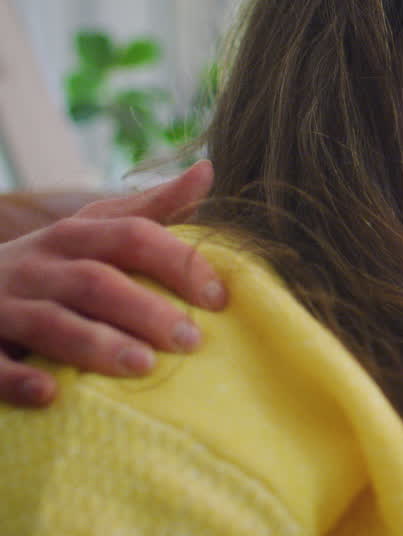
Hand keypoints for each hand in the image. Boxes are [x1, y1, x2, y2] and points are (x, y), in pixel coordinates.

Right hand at [0, 161, 221, 406]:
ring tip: (143, 366)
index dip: (177, 262)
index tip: (218, 298)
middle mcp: (35, 266)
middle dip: (145, 309)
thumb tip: (206, 171)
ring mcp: (0, 305)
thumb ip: (149, 209)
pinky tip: (51, 394)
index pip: (132, 236)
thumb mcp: (91, 230)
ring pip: (50, 322)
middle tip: (191, 341)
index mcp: (72, 237)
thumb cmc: (47, 267)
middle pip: (95, 281)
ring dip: (97, 344)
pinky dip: (18, 378)